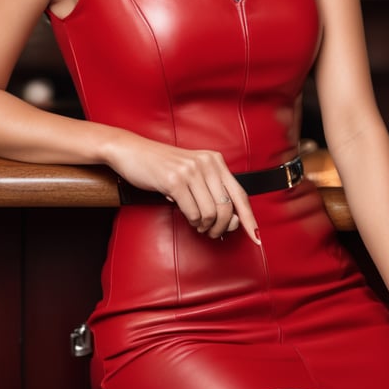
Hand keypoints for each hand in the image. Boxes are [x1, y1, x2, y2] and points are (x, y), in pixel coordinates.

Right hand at [108, 133, 260, 243]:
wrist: (133, 151)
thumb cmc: (162, 166)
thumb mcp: (192, 173)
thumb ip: (212, 191)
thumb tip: (232, 221)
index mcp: (215, 160)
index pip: (240, 193)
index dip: (248, 218)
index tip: (255, 237)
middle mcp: (207, 163)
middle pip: (227, 207)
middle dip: (221, 227)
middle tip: (212, 233)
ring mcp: (191, 171)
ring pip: (211, 213)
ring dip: (204, 226)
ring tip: (197, 224)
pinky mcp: (175, 181)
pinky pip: (193, 213)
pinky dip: (192, 221)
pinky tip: (187, 217)